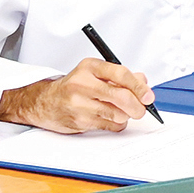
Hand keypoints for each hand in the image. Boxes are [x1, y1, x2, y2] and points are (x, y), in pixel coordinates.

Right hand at [0, 58, 152, 132]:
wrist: (45, 102)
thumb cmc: (74, 86)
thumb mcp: (95, 72)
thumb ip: (120, 75)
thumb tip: (143, 83)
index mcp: (90, 67)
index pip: (121, 74)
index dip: (139, 86)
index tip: (148, 96)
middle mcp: (83, 84)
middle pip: (121, 97)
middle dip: (137, 106)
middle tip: (141, 108)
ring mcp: (79, 104)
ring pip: (118, 114)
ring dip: (125, 115)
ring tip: (119, 111)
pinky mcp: (79, 121)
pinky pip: (109, 126)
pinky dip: (116, 124)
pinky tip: (109, 117)